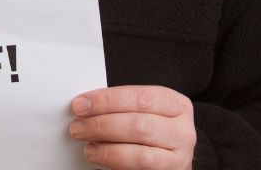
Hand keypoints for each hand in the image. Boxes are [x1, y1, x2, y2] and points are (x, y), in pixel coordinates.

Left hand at [69, 85, 196, 169]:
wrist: (169, 157)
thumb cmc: (154, 129)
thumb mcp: (146, 111)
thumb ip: (122, 106)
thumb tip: (86, 106)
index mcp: (177, 106)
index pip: (140, 98)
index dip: (107, 100)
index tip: (81, 104)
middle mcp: (183, 133)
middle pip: (138, 126)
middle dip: (101, 125)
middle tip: (78, 127)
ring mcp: (179, 159)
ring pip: (140, 156)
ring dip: (107, 151)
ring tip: (89, 148)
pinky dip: (115, 167)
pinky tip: (100, 163)